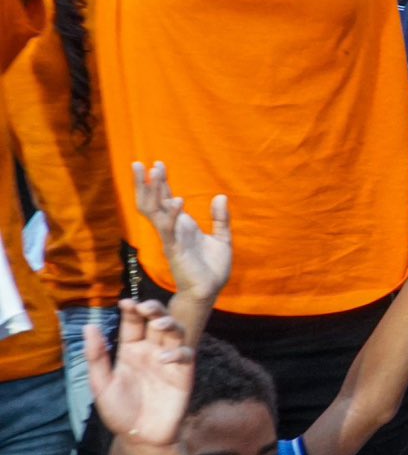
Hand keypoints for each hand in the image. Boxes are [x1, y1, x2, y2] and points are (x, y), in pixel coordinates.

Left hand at [88, 301, 193, 448]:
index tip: (125, 302)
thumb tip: (89, 326)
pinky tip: (165, 358)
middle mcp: (151, 351)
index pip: (132, 323)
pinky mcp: (184, 374)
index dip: (131, 310)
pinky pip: (185, 355)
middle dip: (153, 310)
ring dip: (169, 324)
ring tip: (159, 324)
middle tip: (146, 307)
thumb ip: (96, 356)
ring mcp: (169, 361)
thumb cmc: (119, 412)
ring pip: (175, 332)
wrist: (141, 437)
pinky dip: (178, 353)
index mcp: (130, 350)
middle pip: (156, 321)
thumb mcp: (101, 385)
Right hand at [132, 163, 231, 301]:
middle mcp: (171, 230)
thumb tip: (220, 196)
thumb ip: (220, 218)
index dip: (160, 183)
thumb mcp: (222, 237)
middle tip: (138, 163)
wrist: (210, 291)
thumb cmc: (213, 268)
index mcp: (181, 225)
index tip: (156, 164)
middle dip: (145, 183)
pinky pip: (169, 229)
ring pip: (155, 211)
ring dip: (154, 191)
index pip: (164, 199)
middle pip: (151, 202)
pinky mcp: (175, 250)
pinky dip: (172, 214)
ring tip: (155, 171)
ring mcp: (171, 239)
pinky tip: (177, 200)